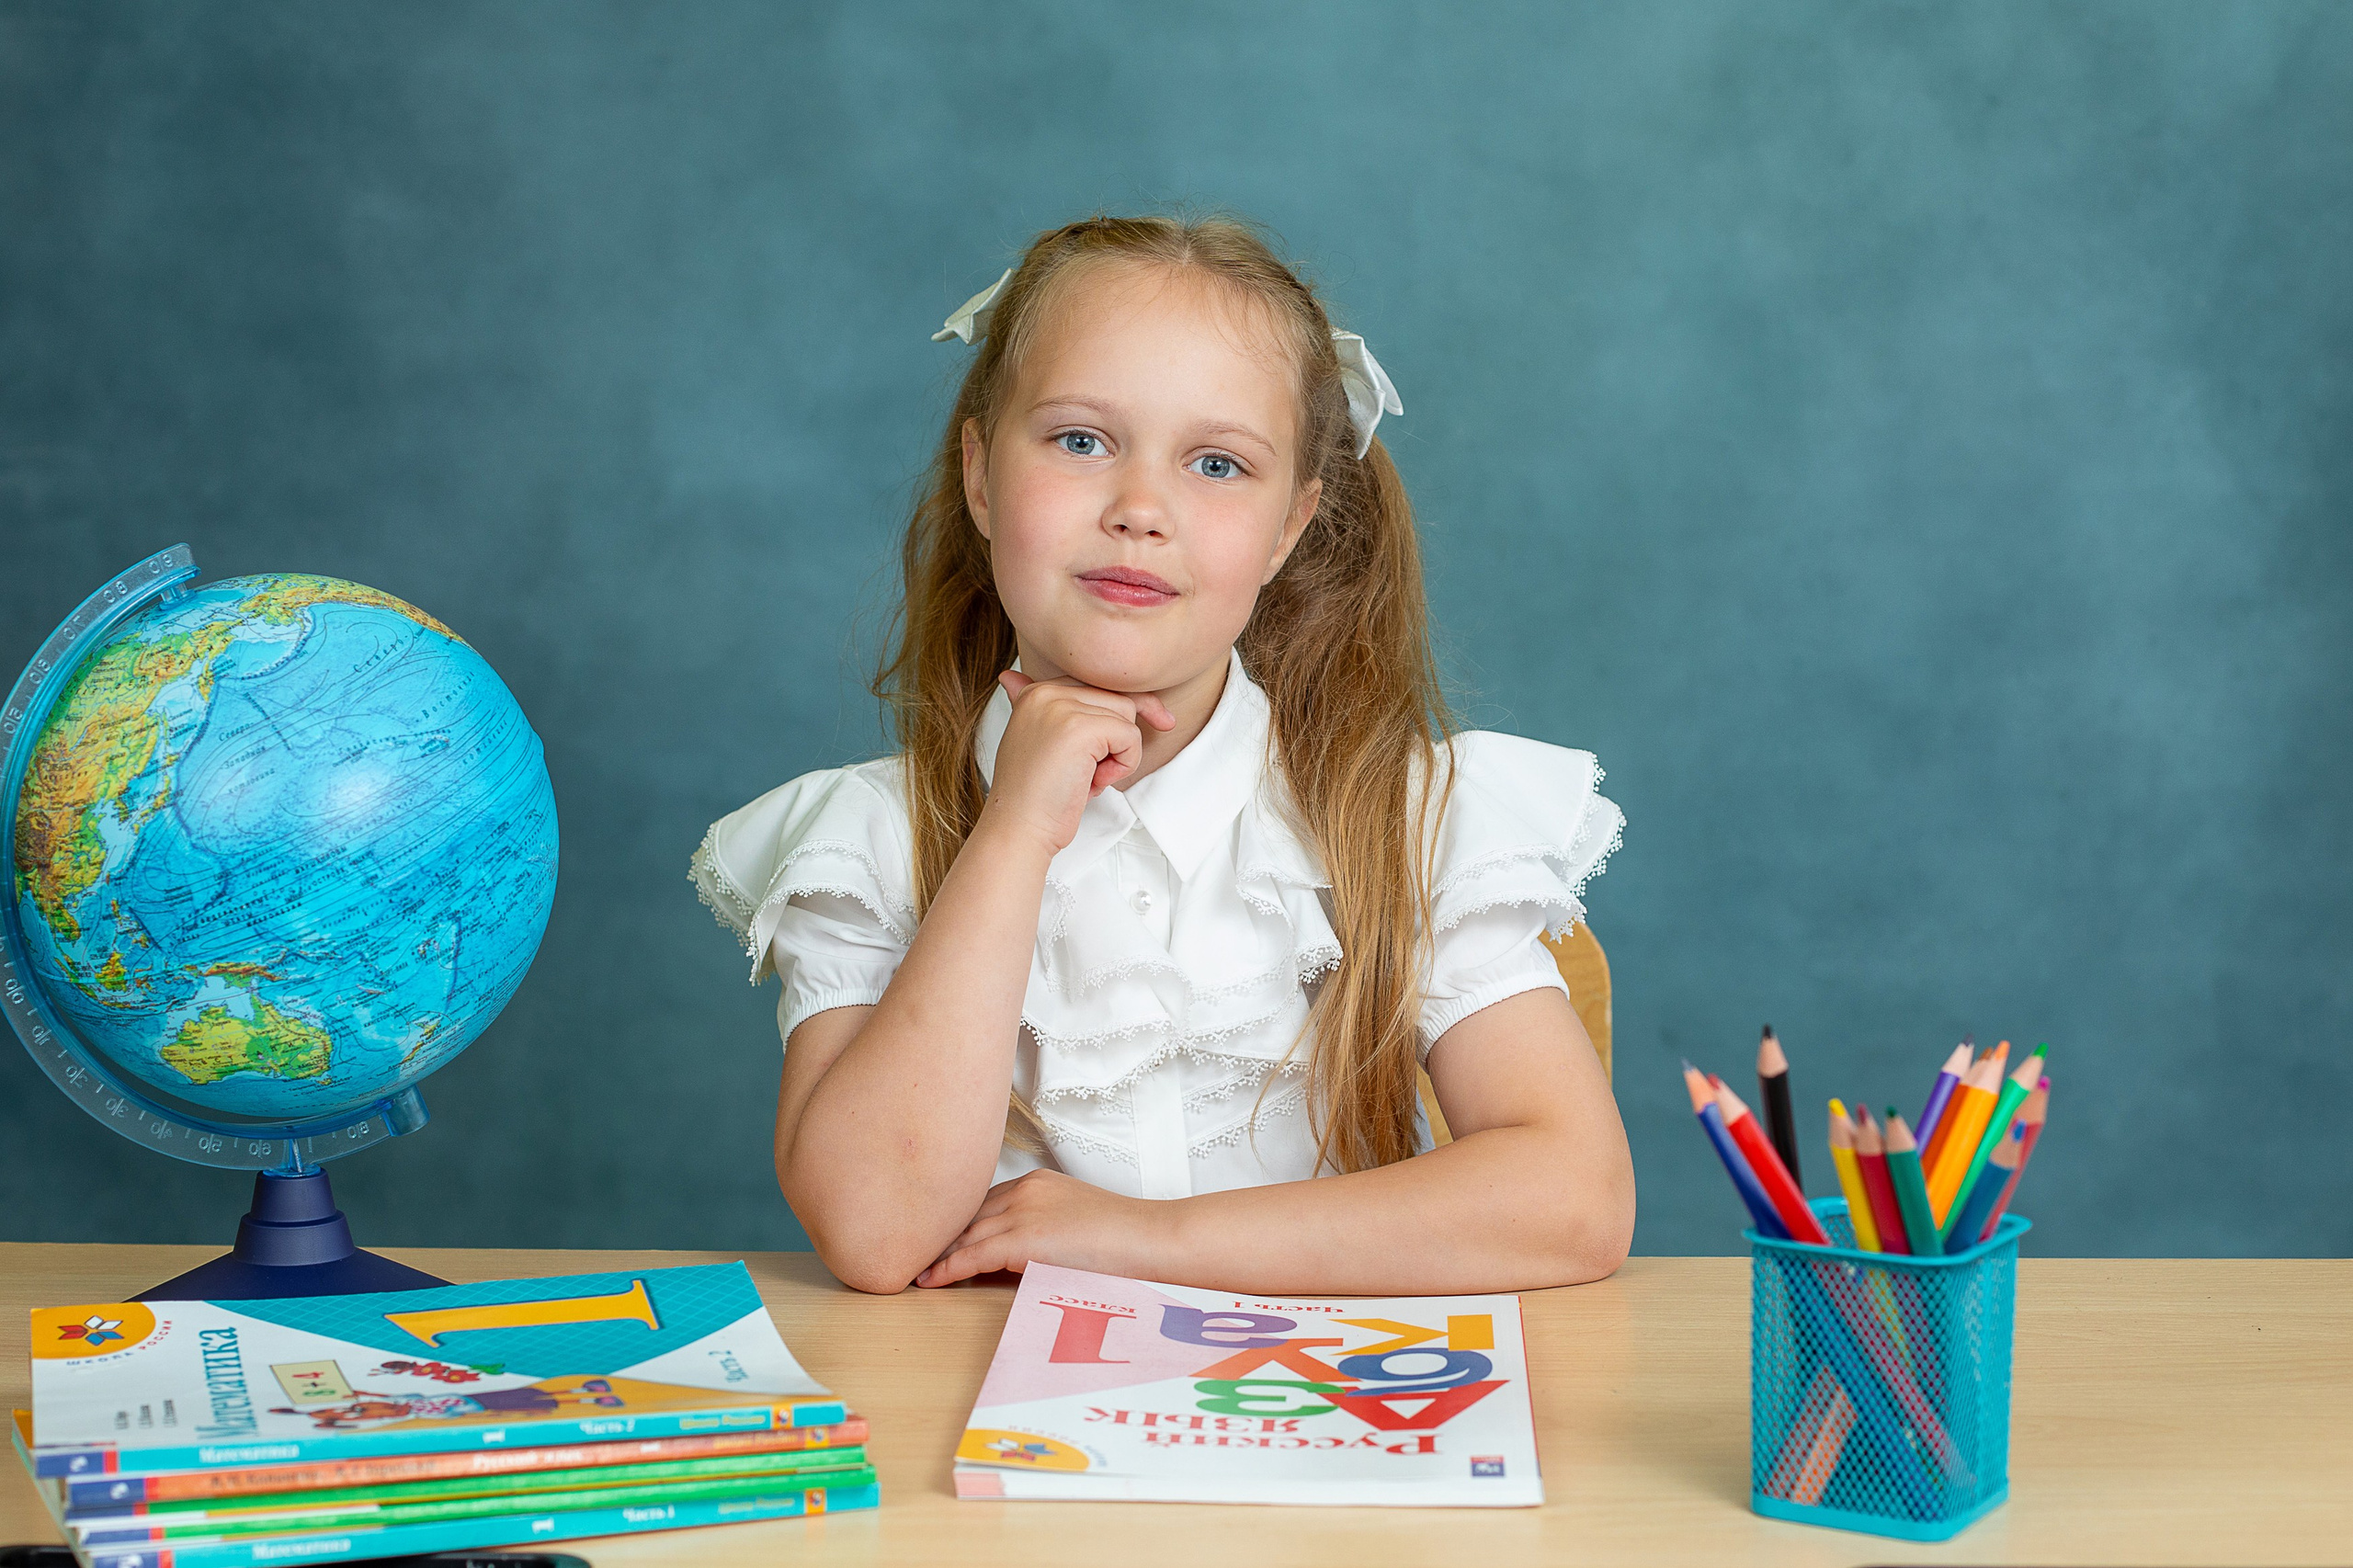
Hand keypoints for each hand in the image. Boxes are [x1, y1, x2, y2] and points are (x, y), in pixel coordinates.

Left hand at [914, 1169, 1165, 1287]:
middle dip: (935, 1235)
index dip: (952, 1225)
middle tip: (903, 1252)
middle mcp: (1025, 1189)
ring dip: (934, 1253)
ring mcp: (1023, 1211)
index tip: (928, 1238)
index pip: (981, 1203)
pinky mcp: (1025, 1238)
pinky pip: (972, 1255)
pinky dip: (946, 1269)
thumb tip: (1009, 1262)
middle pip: (965, 1214)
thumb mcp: (1075, 1227)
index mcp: (1037, 1183)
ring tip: (905, 1268)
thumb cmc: (1126, 1242)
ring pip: (963, 1233)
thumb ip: (1040, 1234)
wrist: (1154, 1241)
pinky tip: (927, 1281)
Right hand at [978, 671, 1175, 855]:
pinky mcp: (1080, 729)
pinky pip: (1130, 737)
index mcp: (1035, 693)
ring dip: (1120, 754)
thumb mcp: (1035, 740)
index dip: (1128, 709)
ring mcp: (1062, 708)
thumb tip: (1011, 677)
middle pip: (1118, 698)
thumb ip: (1042, 710)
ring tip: (1089, 777)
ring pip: (1127, 715)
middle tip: (1096, 773)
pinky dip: (1123, 765)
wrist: (1020, 828)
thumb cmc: (1032, 795)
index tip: (1162, 721)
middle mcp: (1046, 693)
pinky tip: (1094, 783)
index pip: (1098, 684)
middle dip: (1121, 739)